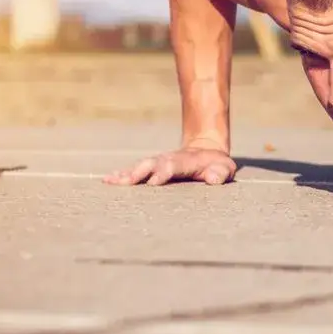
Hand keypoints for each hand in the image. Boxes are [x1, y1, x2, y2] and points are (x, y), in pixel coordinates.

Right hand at [103, 143, 236, 186]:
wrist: (206, 150)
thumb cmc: (217, 166)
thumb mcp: (225, 169)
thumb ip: (221, 173)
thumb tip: (214, 179)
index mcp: (187, 161)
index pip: (174, 166)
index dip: (163, 172)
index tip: (153, 182)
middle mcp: (169, 159)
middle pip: (152, 164)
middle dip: (138, 173)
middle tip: (125, 183)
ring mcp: (158, 162)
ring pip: (140, 166)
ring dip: (126, 174)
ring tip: (110, 182)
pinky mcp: (151, 167)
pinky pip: (135, 170)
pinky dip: (122, 175)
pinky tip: (108, 181)